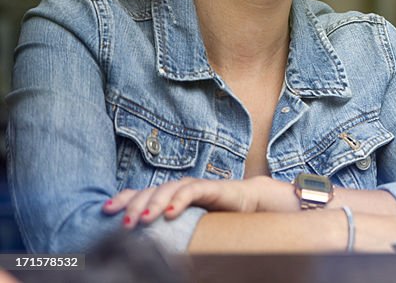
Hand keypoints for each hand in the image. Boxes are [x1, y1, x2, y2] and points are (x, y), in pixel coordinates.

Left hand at [103, 176, 292, 227]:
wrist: (247, 204)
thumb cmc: (213, 218)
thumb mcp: (183, 227)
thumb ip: (164, 233)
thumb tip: (137, 250)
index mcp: (164, 196)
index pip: (138, 193)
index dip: (122, 199)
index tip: (106, 211)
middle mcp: (175, 187)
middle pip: (148, 191)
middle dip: (134, 206)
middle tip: (125, 224)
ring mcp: (191, 186)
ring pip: (167, 188)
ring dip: (153, 203)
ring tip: (144, 220)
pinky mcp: (209, 187)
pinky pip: (191, 190)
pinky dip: (179, 200)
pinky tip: (170, 213)